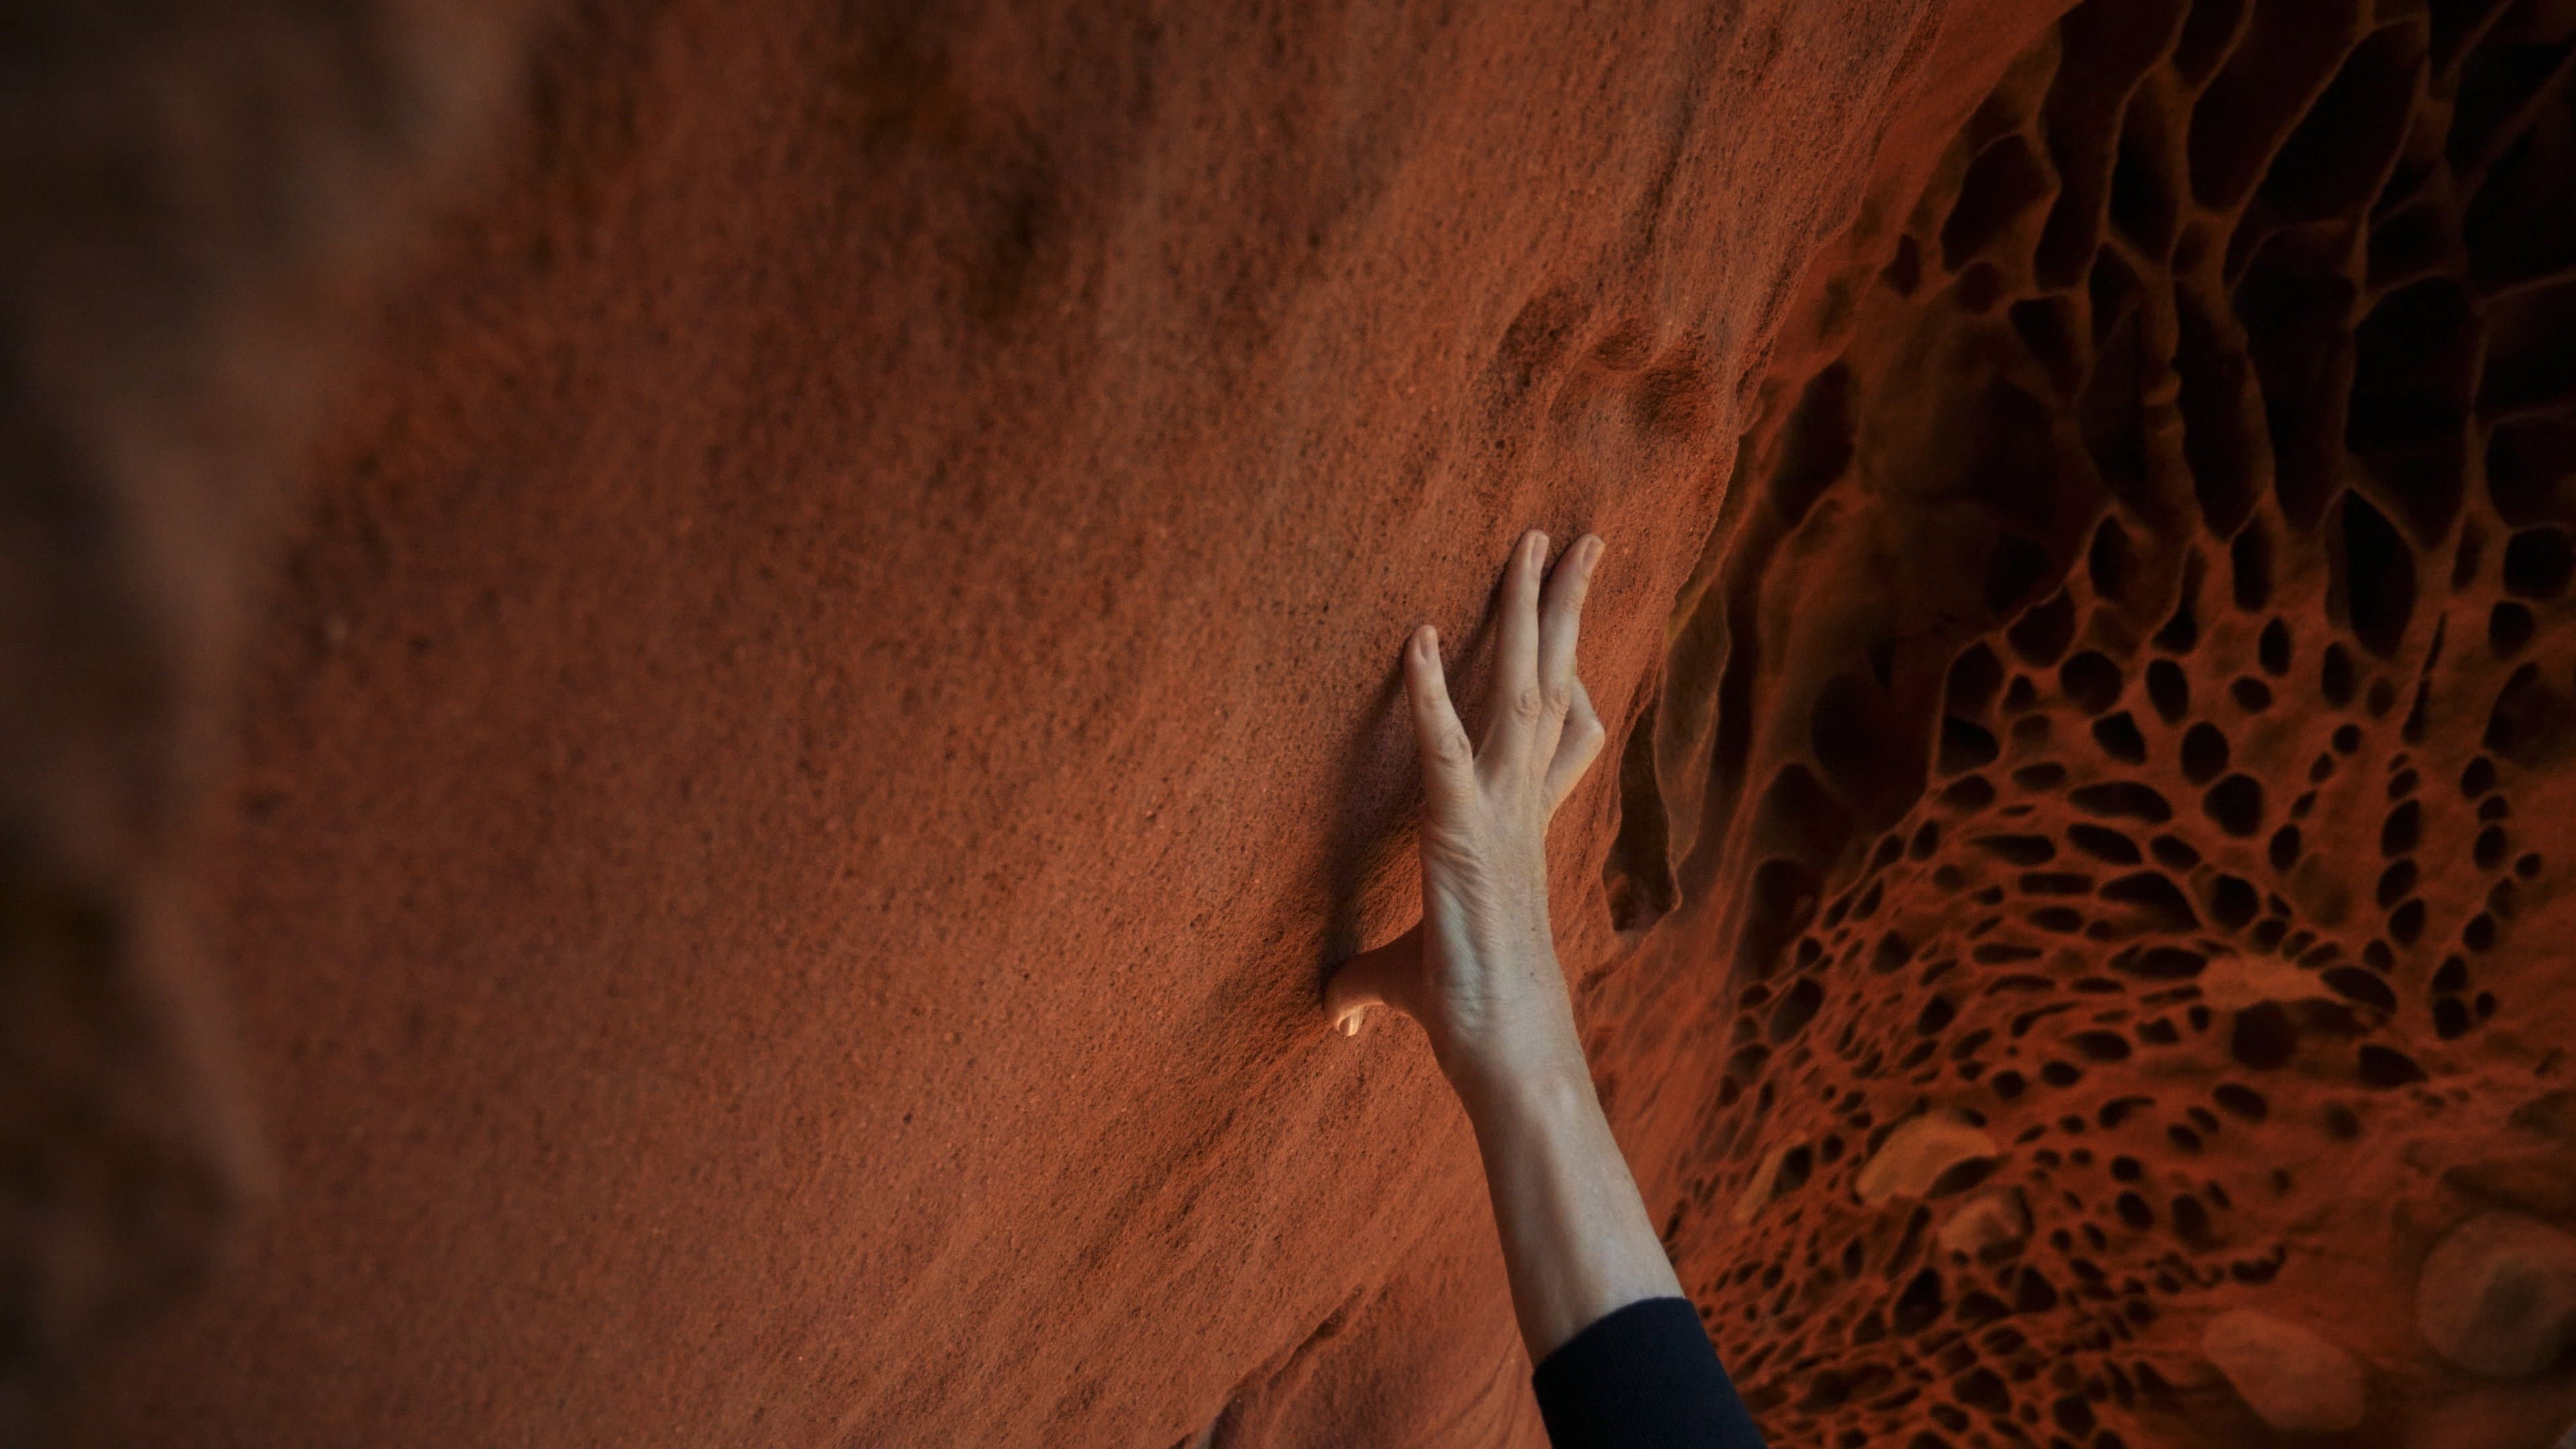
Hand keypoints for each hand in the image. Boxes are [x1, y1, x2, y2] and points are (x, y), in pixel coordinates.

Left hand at [1325, 530, 1608, 1103]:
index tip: (1565, 617)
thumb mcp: (1405, 984)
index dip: (1563, 671)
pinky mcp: (1466, 839)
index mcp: (1520, 828)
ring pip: (1524, 693)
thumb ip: (1365, 979)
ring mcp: (1503, 818)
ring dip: (1526, 614)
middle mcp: (1524, 809)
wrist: (1509, 1061)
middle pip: (1553, 685)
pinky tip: (1418, 639)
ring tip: (1533, 542)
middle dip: (1564, 606)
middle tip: (1582, 534)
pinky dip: (1432, 696)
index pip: (1555, 733)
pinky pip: (1445, 753)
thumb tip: (1331, 1010)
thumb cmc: (1472, 1020)